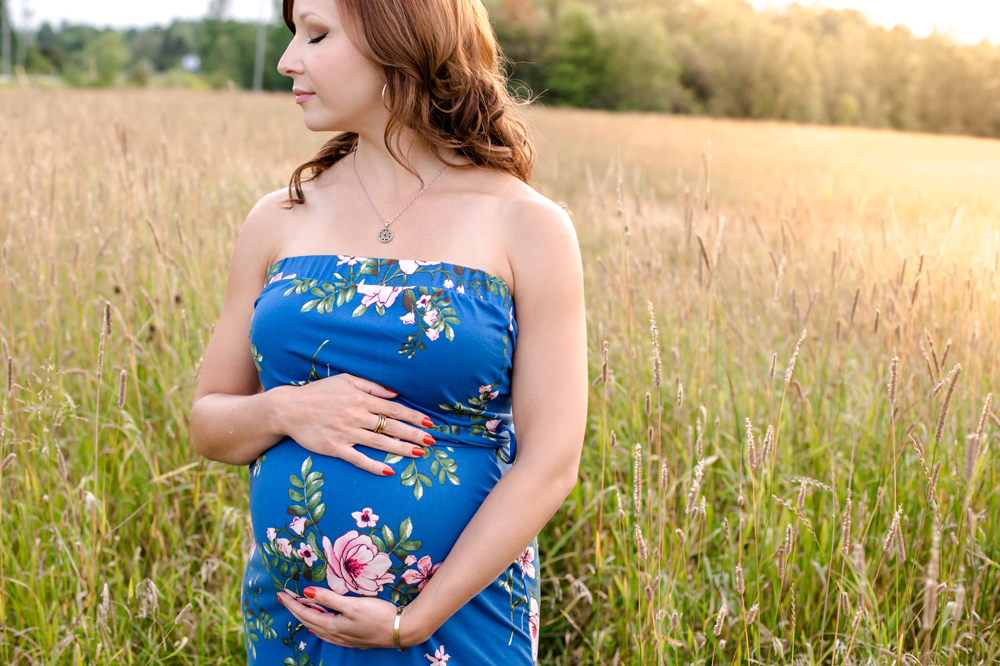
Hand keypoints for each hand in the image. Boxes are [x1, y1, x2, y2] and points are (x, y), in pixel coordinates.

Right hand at [274, 373, 435, 475]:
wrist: (288, 409)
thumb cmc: (318, 393)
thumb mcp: (345, 380)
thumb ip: (371, 386)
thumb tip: (395, 393)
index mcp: (360, 398)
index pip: (394, 408)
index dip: (413, 416)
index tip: (428, 423)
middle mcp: (356, 415)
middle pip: (391, 426)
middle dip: (414, 434)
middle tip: (432, 441)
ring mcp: (346, 433)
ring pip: (380, 443)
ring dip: (401, 449)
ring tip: (419, 454)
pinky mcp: (334, 448)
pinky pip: (358, 459)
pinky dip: (374, 465)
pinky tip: (389, 471)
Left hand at [277, 587, 426, 648]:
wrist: (401, 630)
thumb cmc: (379, 615)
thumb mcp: (353, 604)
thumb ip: (329, 598)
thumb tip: (307, 593)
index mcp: (333, 625)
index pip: (306, 613)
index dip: (293, 603)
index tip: (282, 593)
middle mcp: (336, 635)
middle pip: (309, 622)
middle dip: (295, 610)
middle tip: (286, 598)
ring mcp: (344, 639)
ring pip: (317, 629)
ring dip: (306, 618)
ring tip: (299, 609)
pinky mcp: (353, 639)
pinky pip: (328, 633)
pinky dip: (318, 626)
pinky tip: (320, 625)